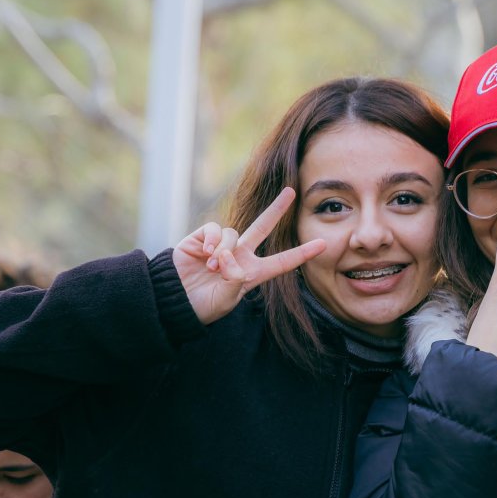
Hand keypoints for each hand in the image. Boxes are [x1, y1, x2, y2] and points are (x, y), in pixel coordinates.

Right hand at [172, 187, 326, 326]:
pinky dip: (212, 240)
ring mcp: (221, 245)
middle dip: (276, 209)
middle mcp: (240, 256)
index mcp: (252, 273)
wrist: (173, 300)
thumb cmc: (202, 306)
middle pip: (263, 227)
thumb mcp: (225, 299)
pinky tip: (205, 253)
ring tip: (212, 268)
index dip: (302, 253)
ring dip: (224, 250)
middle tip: (291, 191)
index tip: (323, 244)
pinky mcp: (202, 238)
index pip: (282, 262)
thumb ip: (233, 278)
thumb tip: (230, 255)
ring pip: (234, 233)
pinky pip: (214, 229)